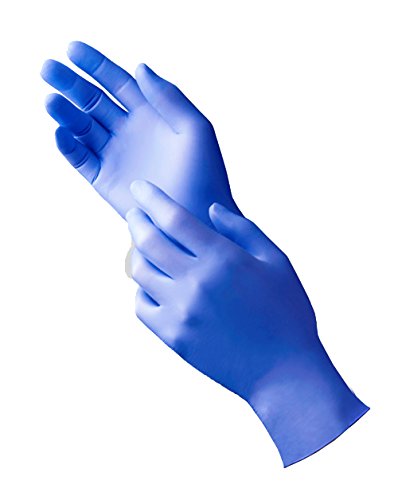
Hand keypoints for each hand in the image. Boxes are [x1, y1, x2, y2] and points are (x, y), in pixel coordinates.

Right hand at [41, 42, 237, 221]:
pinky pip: (80, 158)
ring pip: (81, 127)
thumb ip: (169, 98)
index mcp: (151, 114)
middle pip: (92, 101)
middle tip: (48, 68)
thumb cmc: (205, 174)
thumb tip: (139, 68)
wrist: (198, 218)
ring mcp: (115, 154)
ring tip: (51, 101)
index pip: (118, 83)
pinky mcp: (104, 179)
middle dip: (70, 84)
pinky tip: (61, 133)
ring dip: (65, 112)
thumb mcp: (196, 129)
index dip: (96, 65)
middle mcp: (129, 131)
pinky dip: (68, 146)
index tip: (72, 50)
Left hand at [126, 180, 368, 466]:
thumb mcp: (277, 261)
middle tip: (135, 214)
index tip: (139, 188)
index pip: (173, 218)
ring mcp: (181, 312)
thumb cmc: (287, 313)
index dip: (152, 198)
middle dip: (136, 221)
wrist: (284, 372)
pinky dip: (142, 291)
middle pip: (148, 242)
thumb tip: (211, 208)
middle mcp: (196, 282)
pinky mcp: (174, 338)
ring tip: (144, 249)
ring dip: (137, 255)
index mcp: (223, 259)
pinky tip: (152, 285)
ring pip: (140, 273)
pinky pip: (141, 307)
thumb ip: (244, 230)